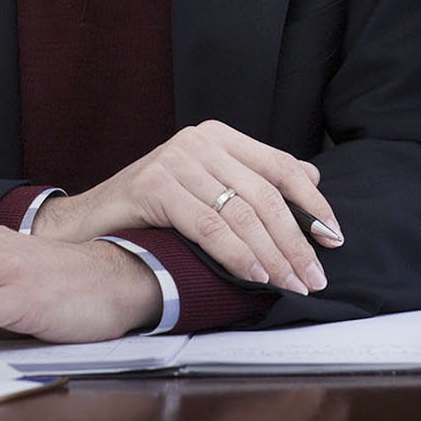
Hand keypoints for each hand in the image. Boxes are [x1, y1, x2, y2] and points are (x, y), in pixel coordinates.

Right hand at [32, 120, 341, 294]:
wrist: (87, 224)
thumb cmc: (152, 211)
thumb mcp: (208, 188)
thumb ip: (253, 180)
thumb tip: (312, 178)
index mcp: (217, 136)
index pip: (280, 166)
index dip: (311, 204)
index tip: (333, 239)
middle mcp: (197, 140)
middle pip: (264, 194)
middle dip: (296, 240)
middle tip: (314, 277)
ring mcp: (174, 160)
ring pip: (240, 212)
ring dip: (273, 255)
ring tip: (291, 283)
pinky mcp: (153, 185)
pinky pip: (209, 226)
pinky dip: (237, 255)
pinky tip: (254, 275)